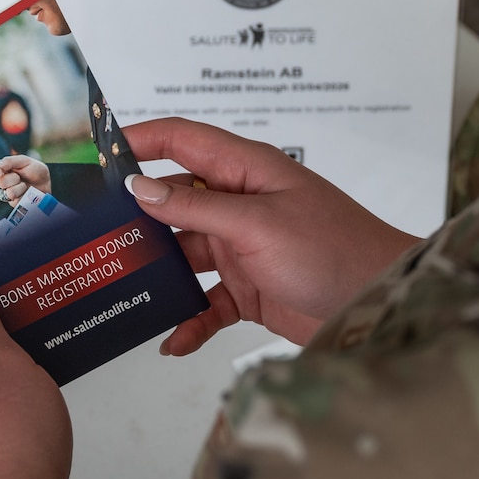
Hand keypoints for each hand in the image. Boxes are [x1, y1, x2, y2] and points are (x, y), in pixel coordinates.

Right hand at [0, 154, 48, 202]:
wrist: (47, 183)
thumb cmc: (36, 170)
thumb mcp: (25, 161)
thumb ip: (10, 161)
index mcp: (3, 168)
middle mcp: (3, 180)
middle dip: (13, 178)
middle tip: (21, 176)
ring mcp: (7, 192)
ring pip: (8, 192)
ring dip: (20, 187)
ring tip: (26, 185)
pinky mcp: (14, 203)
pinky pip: (15, 201)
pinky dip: (24, 195)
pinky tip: (27, 192)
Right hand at [121, 118, 419, 356]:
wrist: (383, 305)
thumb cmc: (337, 251)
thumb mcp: (258, 224)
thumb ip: (196, 208)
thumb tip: (140, 187)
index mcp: (247, 170)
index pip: (182, 139)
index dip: (139, 139)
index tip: (96, 153)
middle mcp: (241, 203)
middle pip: (174, 200)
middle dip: (137, 216)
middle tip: (95, 231)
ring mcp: (244, 246)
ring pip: (184, 253)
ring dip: (159, 273)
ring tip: (123, 288)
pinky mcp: (251, 288)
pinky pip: (206, 301)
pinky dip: (189, 319)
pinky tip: (173, 338)